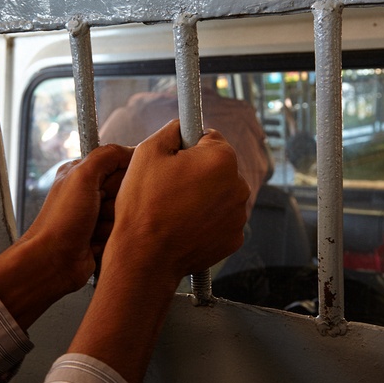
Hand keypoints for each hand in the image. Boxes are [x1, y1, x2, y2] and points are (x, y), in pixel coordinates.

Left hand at [0, 144, 132, 329]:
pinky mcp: (103, 237)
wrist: (52, 263)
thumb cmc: (60, 222)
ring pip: (127, 213)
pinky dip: (113, 238)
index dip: (122, 176)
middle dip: (118, 202)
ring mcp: (97, 216)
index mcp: (83, 173)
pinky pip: (123, 233)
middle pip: (127, 189)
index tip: (112, 186)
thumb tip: (133, 149)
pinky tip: (97, 243)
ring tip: (94, 230)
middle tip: (98, 211)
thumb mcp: (82, 177)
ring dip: (114, 223)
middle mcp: (90, 192)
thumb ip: (107, 156)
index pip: (121, 163)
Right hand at [110, 119, 250, 284]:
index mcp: (222, 158)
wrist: (145, 256)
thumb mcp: (147, 152)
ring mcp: (238, 214)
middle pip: (218, 167)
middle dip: (198, 172)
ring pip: (220, 194)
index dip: (188, 146)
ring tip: (175, 209)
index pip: (210, 138)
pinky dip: (207, 220)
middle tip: (170, 187)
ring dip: (203, 196)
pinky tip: (185, 225)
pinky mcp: (234, 238)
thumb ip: (171, 130)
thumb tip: (181, 126)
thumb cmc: (144, 204)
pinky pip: (221, 220)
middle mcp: (239, 185)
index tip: (174, 160)